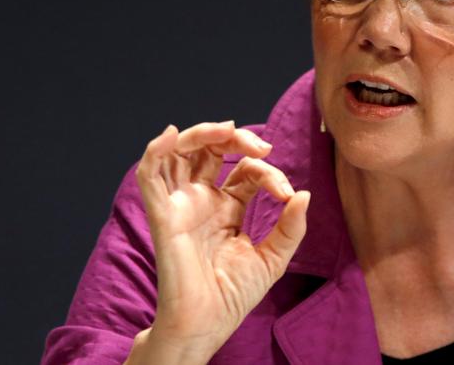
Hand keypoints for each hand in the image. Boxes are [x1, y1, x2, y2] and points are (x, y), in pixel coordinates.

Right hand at [134, 121, 309, 359]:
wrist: (207, 324)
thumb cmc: (233, 295)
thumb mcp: (273, 258)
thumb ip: (290, 227)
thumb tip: (304, 194)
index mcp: (227, 207)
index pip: (245, 171)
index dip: (267, 172)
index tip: (286, 193)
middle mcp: (202, 200)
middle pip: (210, 150)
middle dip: (234, 138)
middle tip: (261, 146)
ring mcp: (181, 205)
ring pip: (180, 153)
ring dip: (200, 134)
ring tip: (226, 130)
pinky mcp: (163, 215)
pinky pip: (149, 177)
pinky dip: (154, 152)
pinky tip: (169, 135)